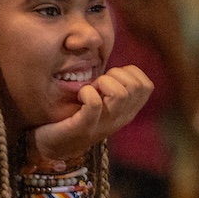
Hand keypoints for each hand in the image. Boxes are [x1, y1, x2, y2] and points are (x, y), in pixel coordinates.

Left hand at [30, 65, 152, 165]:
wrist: (51, 146)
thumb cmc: (74, 115)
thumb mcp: (100, 100)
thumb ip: (111, 85)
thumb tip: (107, 52)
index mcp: (127, 112)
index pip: (147, 86)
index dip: (129, 73)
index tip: (111, 78)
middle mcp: (120, 119)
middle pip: (136, 87)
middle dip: (116, 75)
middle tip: (98, 83)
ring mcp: (104, 125)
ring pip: (121, 94)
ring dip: (103, 83)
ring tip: (90, 88)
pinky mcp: (84, 127)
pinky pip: (95, 104)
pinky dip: (86, 92)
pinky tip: (79, 96)